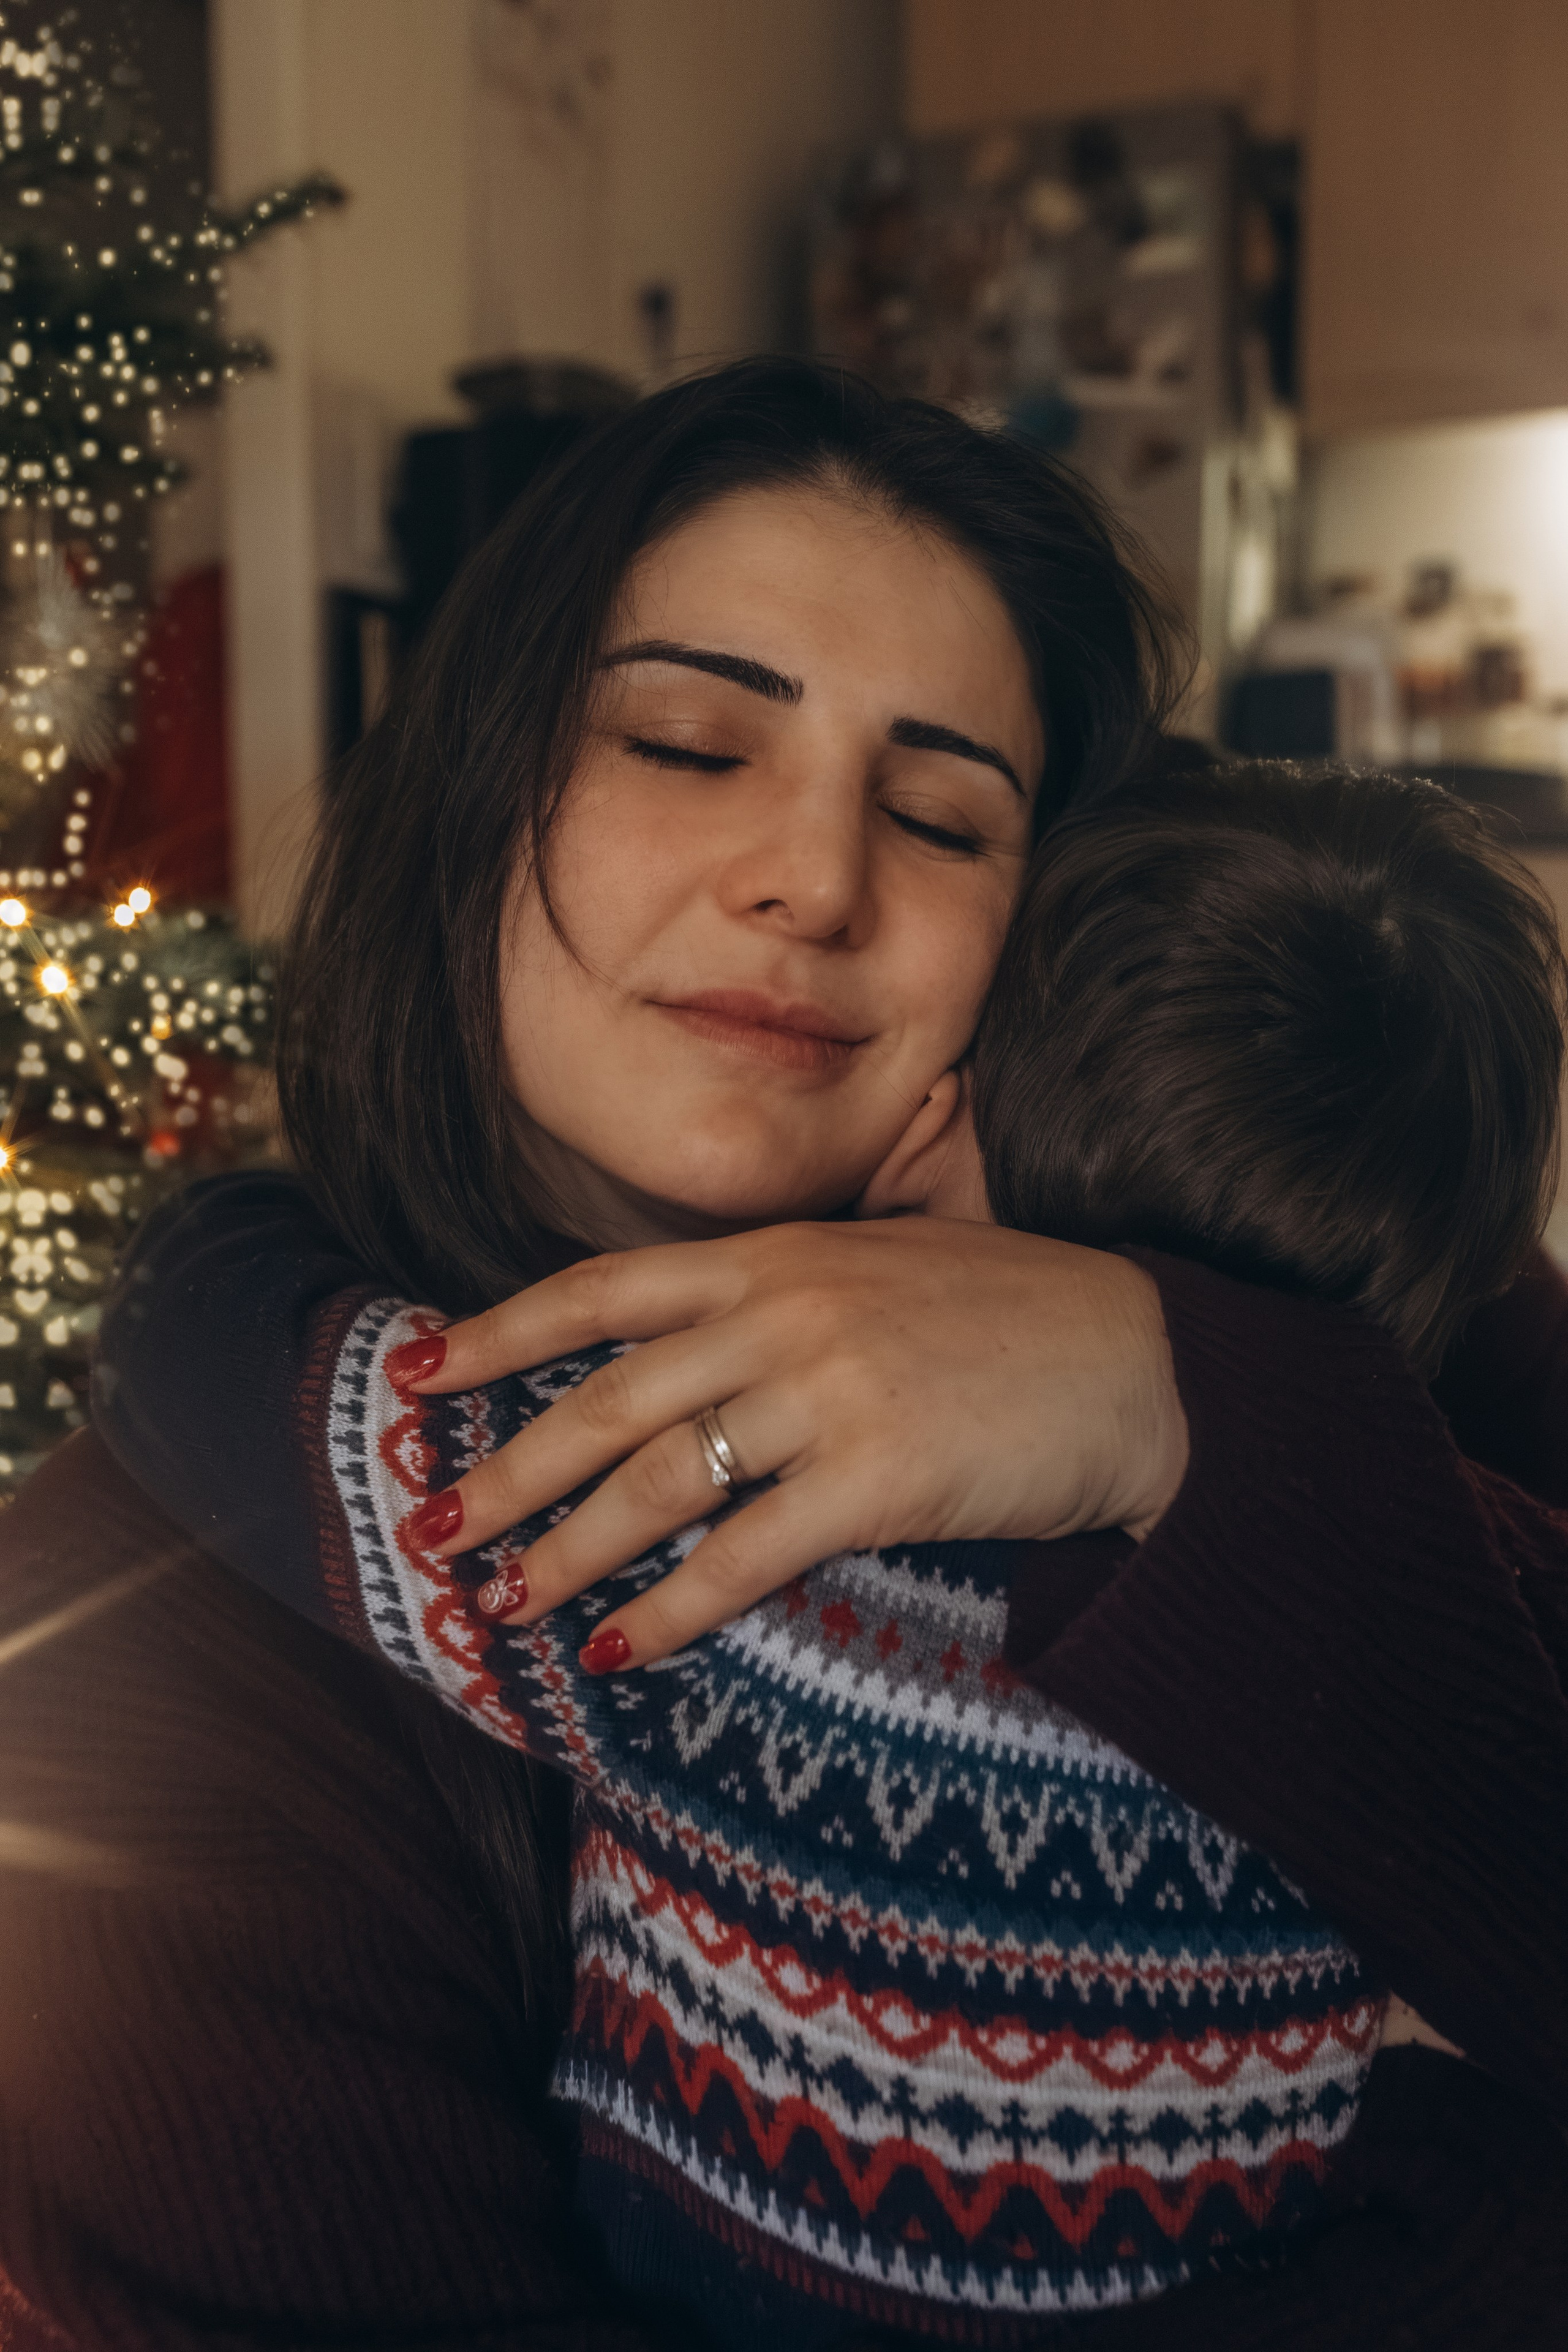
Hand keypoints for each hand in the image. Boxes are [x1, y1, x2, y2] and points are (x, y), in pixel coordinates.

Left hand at [404, 1219, 1188, 1665]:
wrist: (1144, 1361)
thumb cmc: (1013, 1315)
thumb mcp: (884, 1261)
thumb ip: (782, 1286)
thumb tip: (683, 1336)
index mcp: (778, 1254)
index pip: (602, 1286)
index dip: (499, 1331)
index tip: (417, 1371)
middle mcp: (786, 1313)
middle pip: (607, 1398)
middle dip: (506, 1467)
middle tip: (432, 1527)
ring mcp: (831, 1392)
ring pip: (659, 1481)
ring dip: (567, 1551)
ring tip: (503, 1603)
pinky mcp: (880, 1478)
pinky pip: (746, 1556)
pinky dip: (673, 1609)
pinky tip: (620, 1649)